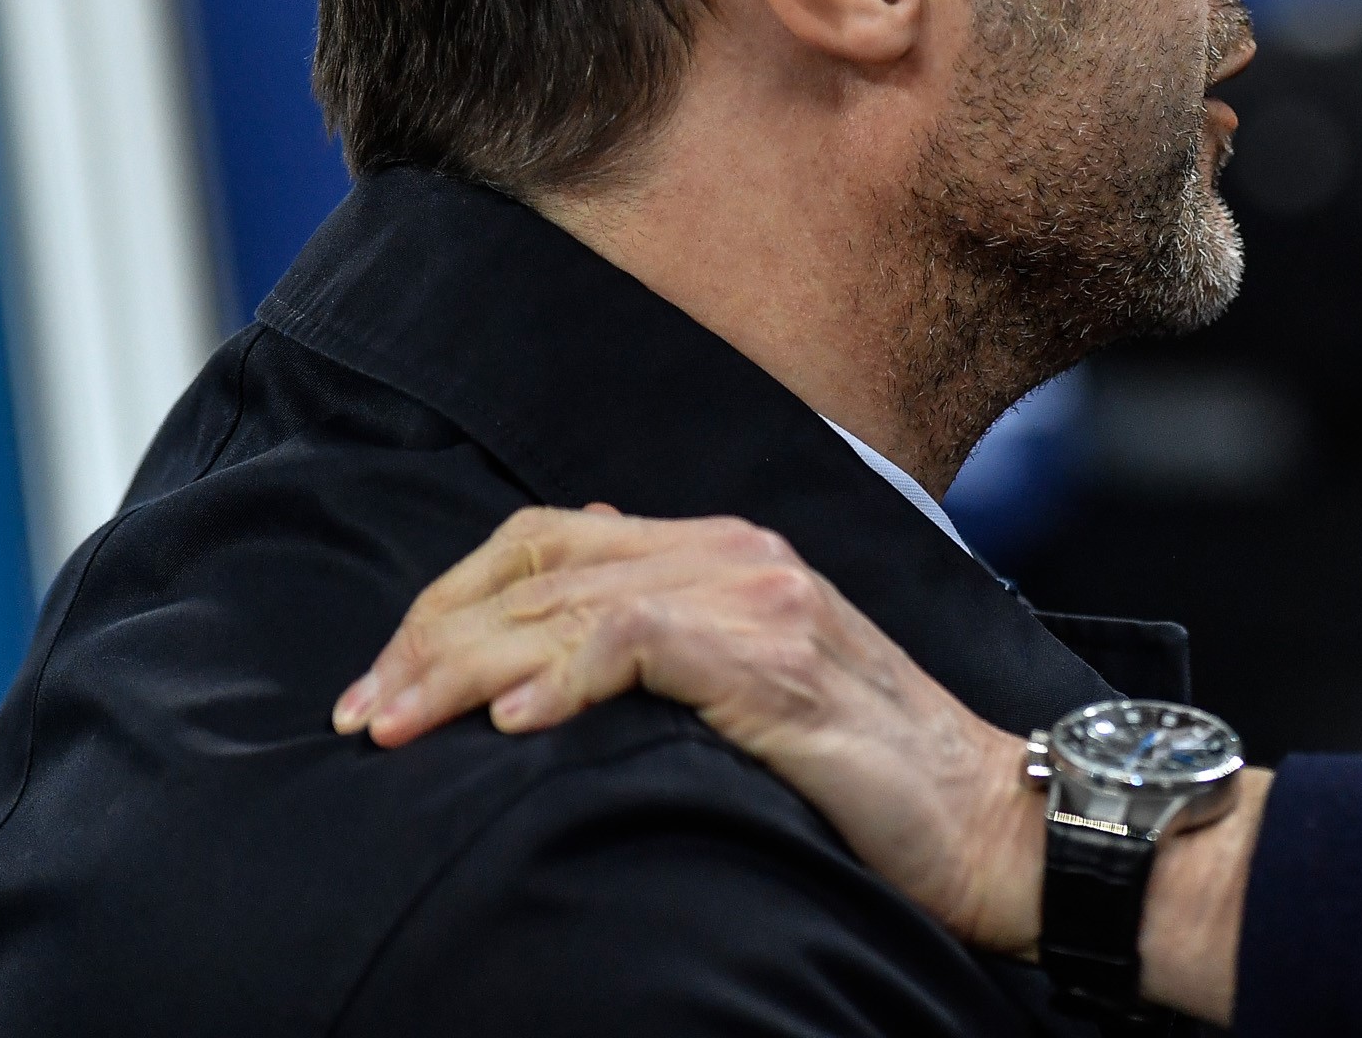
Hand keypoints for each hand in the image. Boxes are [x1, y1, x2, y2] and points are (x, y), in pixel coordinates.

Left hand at [332, 505, 1259, 1020]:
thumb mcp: (757, 699)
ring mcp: (763, 602)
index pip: (555, 539)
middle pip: (541, 557)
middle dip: (431, 631)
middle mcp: (742, 556)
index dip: (453, 600)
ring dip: (463, 661)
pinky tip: (508, 725)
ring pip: (571, 595)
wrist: (996, 824)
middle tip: (365, 712)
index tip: (388, 682)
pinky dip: (559, 674)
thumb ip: (672, 655)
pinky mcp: (779, 662)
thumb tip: (553, 657)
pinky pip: (638, 641)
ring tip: (397, 724)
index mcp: (731, 554)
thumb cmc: (874, 785)